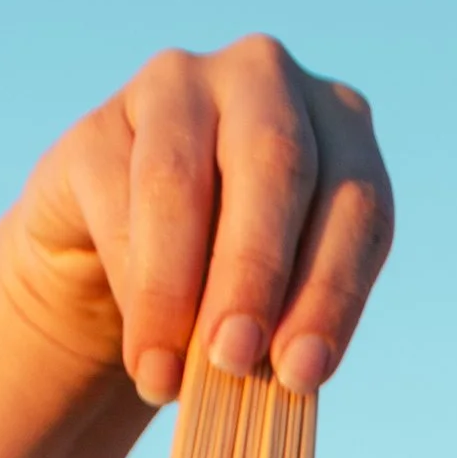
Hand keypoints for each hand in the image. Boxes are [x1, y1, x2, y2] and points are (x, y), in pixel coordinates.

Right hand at [0, 36, 392, 406]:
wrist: (129, 272)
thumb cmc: (232, 291)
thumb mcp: (283, 304)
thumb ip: (292, 321)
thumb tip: (282, 370)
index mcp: (340, 127)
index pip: (358, 203)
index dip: (332, 291)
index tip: (302, 374)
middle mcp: (265, 80)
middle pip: (275, 163)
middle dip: (255, 271)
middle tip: (234, 358)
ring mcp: (177, 85)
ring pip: (177, 178)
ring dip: (173, 287)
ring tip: (165, 377)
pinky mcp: (98, 122)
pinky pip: (113, 198)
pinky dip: (128, 282)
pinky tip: (138, 347)